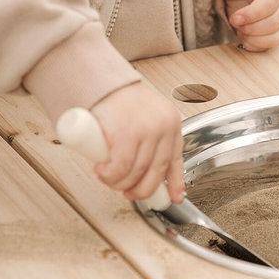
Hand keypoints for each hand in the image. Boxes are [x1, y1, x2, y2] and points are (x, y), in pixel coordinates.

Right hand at [90, 83, 185, 202]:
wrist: (102, 81)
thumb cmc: (120, 98)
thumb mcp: (146, 116)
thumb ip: (151, 138)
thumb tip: (146, 169)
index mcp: (171, 122)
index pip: (176, 159)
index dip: (176, 183)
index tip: (174, 198)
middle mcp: (164, 127)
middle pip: (156, 172)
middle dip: (141, 190)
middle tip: (127, 192)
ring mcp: (147, 131)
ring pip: (136, 173)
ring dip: (119, 183)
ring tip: (108, 176)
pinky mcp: (127, 135)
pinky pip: (120, 168)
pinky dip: (110, 175)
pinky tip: (101, 170)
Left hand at [215, 0, 278, 51]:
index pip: (269, 4)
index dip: (252, 14)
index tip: (234, 17)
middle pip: (273, 23)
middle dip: (251, 27)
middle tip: (234, 21)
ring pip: (274, 37)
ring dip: (253, 38)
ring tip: (239, 29)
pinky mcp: (274, 31)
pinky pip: (270, 44)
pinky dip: (255, 45)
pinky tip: (243, 37)